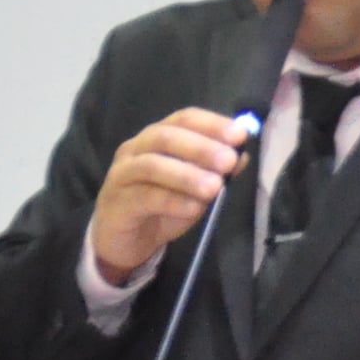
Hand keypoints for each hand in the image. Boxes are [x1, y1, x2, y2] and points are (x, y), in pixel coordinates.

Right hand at [89, 107, 248, 282]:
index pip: (184, 119)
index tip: (240, 135)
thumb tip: (242, 156)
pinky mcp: (118, 201)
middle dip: (200, 147)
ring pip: (152, 166)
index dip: (212, 124)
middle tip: (228, 161)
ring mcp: (123, 174)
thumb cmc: (161, 207)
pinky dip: (173, 201)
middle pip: (166, 137)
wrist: (124, 240)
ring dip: (187, 175)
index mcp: (157, 136)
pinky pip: (145, 197)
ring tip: (215, 187)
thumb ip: (215, 171)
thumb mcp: (194, 188)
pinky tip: (195, 208)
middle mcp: (136, 148)